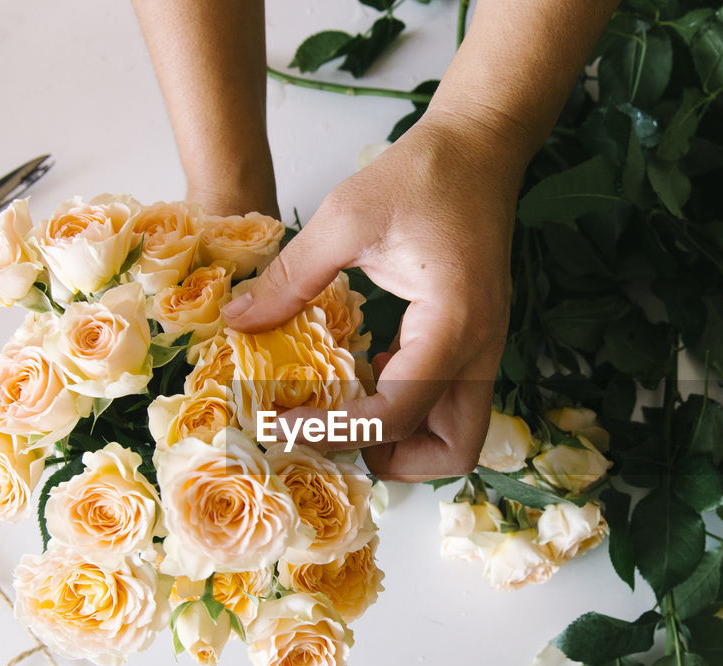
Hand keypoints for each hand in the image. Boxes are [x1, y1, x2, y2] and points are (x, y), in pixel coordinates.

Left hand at [221, 109, 521, 480]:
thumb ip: (291, 277)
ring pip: (456, 435)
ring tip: (345, 408)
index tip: (280, 421)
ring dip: (403, 440)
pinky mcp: (477, 341)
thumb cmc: (420, 174)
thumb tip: (236, 324)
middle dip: (391, 461)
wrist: (479, 147)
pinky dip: (409, 408)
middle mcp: (480, 348)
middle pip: (452, 451)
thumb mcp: (345, 217)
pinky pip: (448, 401)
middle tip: (330, 435)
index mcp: (452, 323)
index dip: (333, 432)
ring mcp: (486, 348)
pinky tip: (368, 370)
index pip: (397, 414)